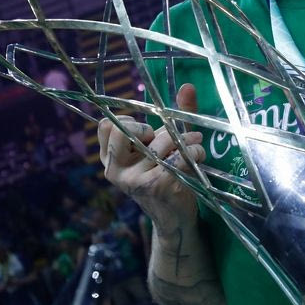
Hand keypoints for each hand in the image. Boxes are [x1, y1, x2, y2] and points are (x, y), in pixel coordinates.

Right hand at [98, 84, 204, 230]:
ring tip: (194, 141)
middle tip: (166, 138)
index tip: (147, 132)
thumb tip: (188, 86)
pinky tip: (198, 155)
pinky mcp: (157, 186)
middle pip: (125, 129)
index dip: (129, 122)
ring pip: (159, 142)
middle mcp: (116, 171)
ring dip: (184, 138)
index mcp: (110, 160)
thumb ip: (172, 116)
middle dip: (150, 128)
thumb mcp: (163, 145)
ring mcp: (135, 180)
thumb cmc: (166, 174)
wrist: (175, 218)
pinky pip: (179, 156)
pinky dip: (194, 150)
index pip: (106, 126)